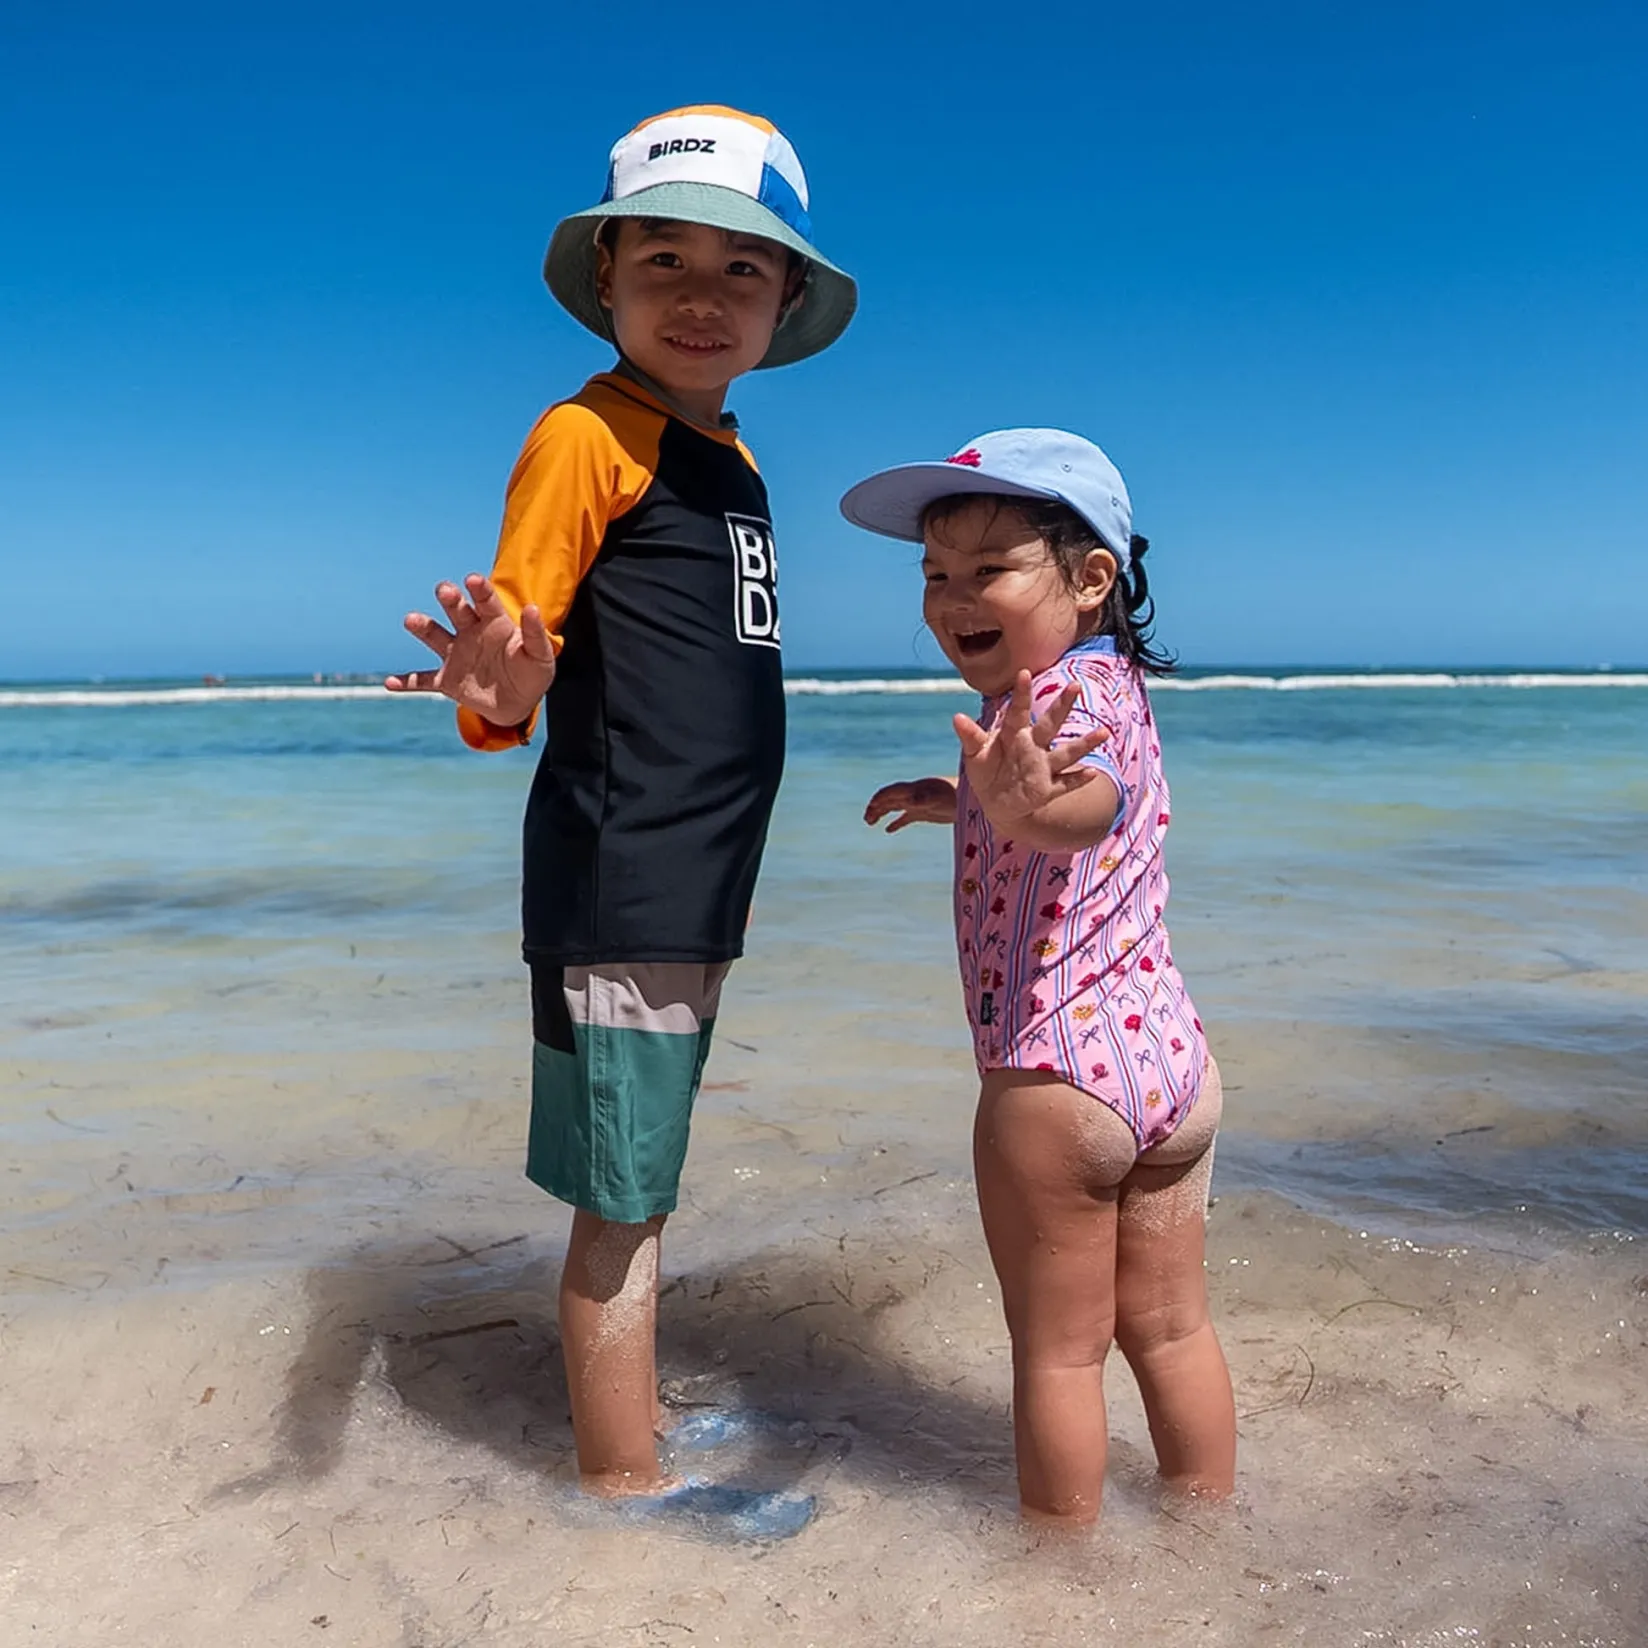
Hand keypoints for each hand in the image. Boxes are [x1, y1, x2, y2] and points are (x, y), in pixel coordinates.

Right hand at [384, 574, 555, 726]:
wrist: (518, 703)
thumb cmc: (532, 674)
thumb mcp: (540, 657)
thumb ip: (535, 634)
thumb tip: (533, 608)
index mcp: (495, 623)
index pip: (486, 602)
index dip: (480, 590)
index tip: (473, 579)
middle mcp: (470, 634)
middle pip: (457, 612)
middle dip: (450, 599)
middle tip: (444, 589)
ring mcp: (455, 655)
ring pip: (435, 637)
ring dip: (423, 628)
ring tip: (411, 620)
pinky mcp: (447, 680)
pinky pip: (423, 680)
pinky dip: (407, 682)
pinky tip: (390, 683)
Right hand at [864, 777, 958, 832]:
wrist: (975, 800)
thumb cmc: (958, 796)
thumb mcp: (941, 797)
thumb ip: (924, 797)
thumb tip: (909, 800)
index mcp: (916, 788)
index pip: (892, 791)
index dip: (881, 798)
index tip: (871, 807)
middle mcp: (915, 794)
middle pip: (890, 799)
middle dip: (877, 807)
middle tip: (867, 819)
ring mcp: (920, 803)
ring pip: (895, 807)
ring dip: (882, 813)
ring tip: (870, 822)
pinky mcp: (926, 813)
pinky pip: (907, 817)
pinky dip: (896, 822)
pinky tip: (888, 830)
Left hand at [954, 672, 1106, 829]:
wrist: (996, 802)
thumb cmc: (986, 770)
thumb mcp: (974, 755)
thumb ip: (970, 737)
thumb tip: (956, 717)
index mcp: (1013, 734)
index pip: (1018, 711)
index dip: (1021, 694)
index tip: (1024, 672)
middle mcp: (1033, 746)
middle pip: (1050, 724)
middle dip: (1062, 706)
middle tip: (1074, 686)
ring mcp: (1042, 767)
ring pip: (1066, 754)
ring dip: (1084, 744)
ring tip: (1103, 732)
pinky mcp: (1046, 789)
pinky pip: (1065, 784)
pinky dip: (1078, 780)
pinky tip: (1092, 773)